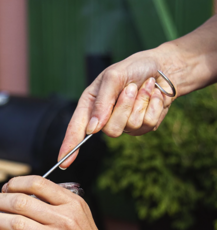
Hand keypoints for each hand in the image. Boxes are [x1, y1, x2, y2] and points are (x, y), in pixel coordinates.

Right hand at [59, 49, 175, 166]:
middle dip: (123, 107)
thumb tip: (92, 129)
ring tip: (144, 87)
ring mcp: (124, 124)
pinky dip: (153, 105)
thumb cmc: (134, 67)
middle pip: (109, 130)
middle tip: (131, 88)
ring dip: (140, 103)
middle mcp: (104, 117)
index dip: (70, 146)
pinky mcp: (142, 127)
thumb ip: (102, 102)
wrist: (165, 66)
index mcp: (90, 104)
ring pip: (129, 126)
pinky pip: (147, 124)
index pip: (76, 129)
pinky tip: (154, 95)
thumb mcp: (113, 76)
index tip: (63, 162)